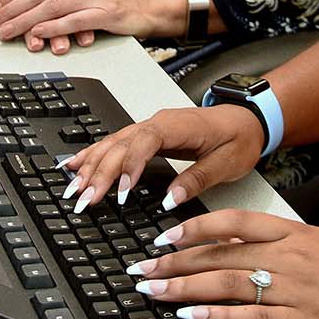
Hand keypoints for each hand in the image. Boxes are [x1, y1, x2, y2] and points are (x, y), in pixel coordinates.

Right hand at [60, 104, 264, 213]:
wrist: (246, 119)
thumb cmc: (238, 138)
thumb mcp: (226, 163)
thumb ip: (197, 179)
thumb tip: (170, 199)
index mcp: (177, 125)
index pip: (144, 142)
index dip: (128, 166)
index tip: (118, 192)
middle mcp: (158, 123)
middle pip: (121, 144)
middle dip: (99, 172)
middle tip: (83, 198)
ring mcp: (150, 127)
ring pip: (113, 144)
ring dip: (91, 165)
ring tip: (72, 187)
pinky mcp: (148, 136)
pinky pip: (116, 143)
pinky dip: (94, 155)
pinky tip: (76, 164)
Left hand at [124, 208, 318, 318]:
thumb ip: (281, 244)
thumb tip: (236, 247)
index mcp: (295, 233)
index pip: (233, 222)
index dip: (192, 228)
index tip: (162, 237)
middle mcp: (292, 255)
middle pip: (221, 254)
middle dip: (174, 262)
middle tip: (140, 269)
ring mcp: (299, 289)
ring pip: (229, 282)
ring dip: (185, 287)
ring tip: (154, 291)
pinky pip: (254, 317)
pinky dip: (218, 315)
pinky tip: (192, 315)